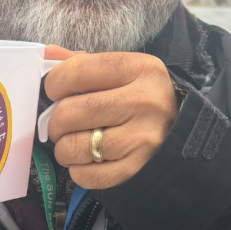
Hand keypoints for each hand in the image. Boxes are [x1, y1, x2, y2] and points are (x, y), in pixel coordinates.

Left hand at [43, 45, 178, 188]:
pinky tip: (89, 161)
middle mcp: (144, 102)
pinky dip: (78, 170)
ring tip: (74, 143)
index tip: (55, 92)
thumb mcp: (123, 72)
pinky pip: (86, 176)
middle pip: (71, 112)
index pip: (77, 71)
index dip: (54, 84)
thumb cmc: (142, 99)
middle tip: (60, 124)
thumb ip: (83, 62)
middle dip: (55, 121)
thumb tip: (46, 54)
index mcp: (140, 68)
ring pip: (74, 147)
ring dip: (64, 148)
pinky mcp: (137, 170)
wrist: (184, 136)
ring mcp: (142, 139)